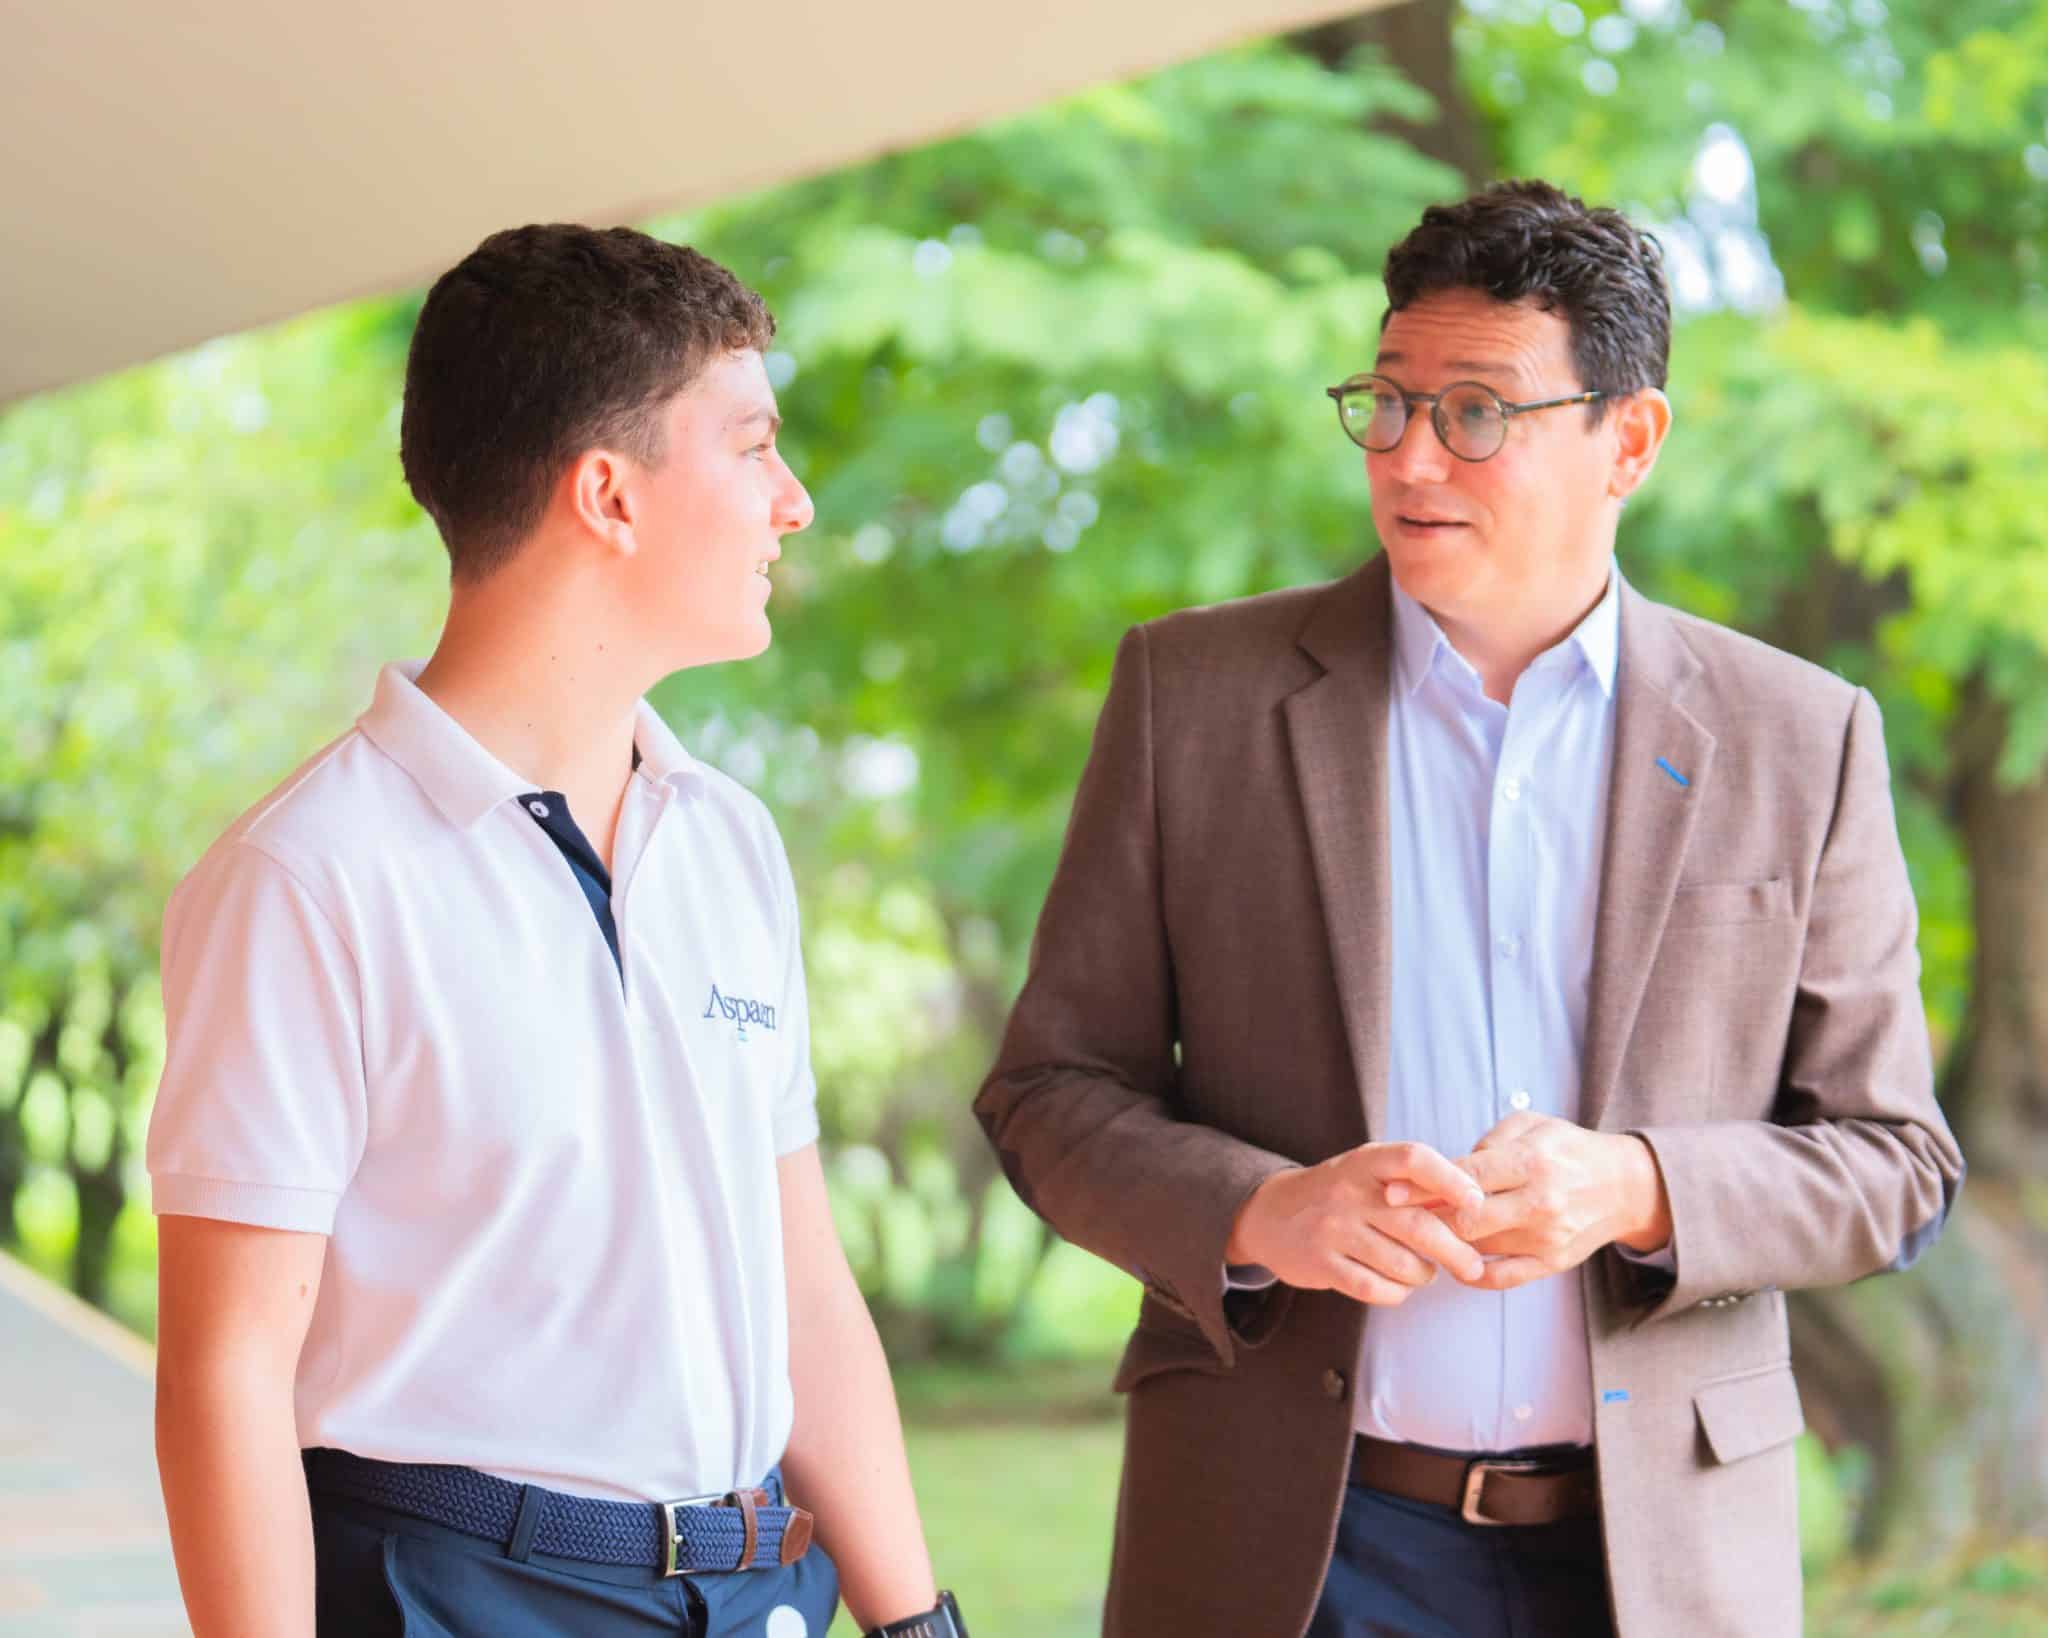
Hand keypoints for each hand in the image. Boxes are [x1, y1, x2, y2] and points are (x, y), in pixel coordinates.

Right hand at [1225, 1141, 1487, 1304]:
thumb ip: (1411, 1183)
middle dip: (1455, 1251)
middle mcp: (1348, 1193)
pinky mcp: (1322, 1264)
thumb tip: (1473, 1206)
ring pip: (1401, 1263)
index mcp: (1365, 1162)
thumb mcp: (1366, 1171)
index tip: (1477, 1201)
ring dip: (1424, 1274)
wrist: (1269, 1213)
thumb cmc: (1337, 1193)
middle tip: (1472, 1266)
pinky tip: (1399, 1285)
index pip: (1414, 1159)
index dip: (1452, 1179)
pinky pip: (1375, 1289)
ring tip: (1426, 1272)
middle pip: (1418, 1225)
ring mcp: (1333, 1230)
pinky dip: (1397, 1293)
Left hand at [1396, 1113, 1667, 1291]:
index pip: (1466, 1177)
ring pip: (1479, 1248)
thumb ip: (1486, 1142)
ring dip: (1447, 1243)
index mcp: (1532, 1161)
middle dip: (1428, 1218)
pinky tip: (1457, 1261)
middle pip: (1467, 1219)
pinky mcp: (1554, 1263)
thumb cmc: (1567, 1149)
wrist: (1624, 1185)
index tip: (1390, 1191)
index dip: (1422, 1187)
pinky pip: (1502, 1278)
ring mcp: (1548, 1237)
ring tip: (1424, 1234)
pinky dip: (1472, 1274)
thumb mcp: (1531, 1125)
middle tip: (1401, 1216)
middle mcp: (1540, 1201)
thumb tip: (1444, 1169)